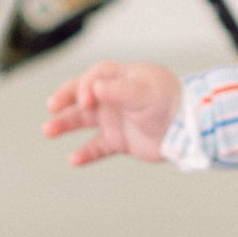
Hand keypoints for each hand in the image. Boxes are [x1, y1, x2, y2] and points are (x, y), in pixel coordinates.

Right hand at [41, 60, 181, 165]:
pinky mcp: (121, 140)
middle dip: (65, 99)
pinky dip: (85, 153)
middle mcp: (116, 97)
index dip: (84, 86)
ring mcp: (117, 119)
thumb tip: (94, 86)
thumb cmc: (171, 103)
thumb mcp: (145, 92)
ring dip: (66, 124)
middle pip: (84, 95)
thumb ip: (119, 89)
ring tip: (48, 130)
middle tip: (51, 107)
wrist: (190, 130)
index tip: (84, 100)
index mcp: (123, 78)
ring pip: (85, 120)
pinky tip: (73, 160)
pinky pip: (98, 146)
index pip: (95, 76)